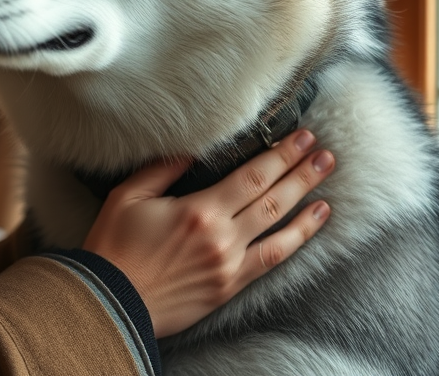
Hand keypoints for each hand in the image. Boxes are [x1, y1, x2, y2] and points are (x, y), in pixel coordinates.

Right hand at [82, 129, 332, 337]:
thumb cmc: (113, 246)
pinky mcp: (229, 286)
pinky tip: (312, 224)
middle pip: (273, 198)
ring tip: (326, 182)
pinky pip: (272, 260)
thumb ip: (161, 169)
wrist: (111, 300)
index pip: (252, 177)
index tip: (302, 138)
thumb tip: (190, 150)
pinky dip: (296, 240)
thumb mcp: (127, 196)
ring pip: (280, 229)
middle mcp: (222, 236)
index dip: (280, 155)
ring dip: (307, 203)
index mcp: (198, 210)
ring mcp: (230, 264)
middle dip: (301, 172)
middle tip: (325, 153)